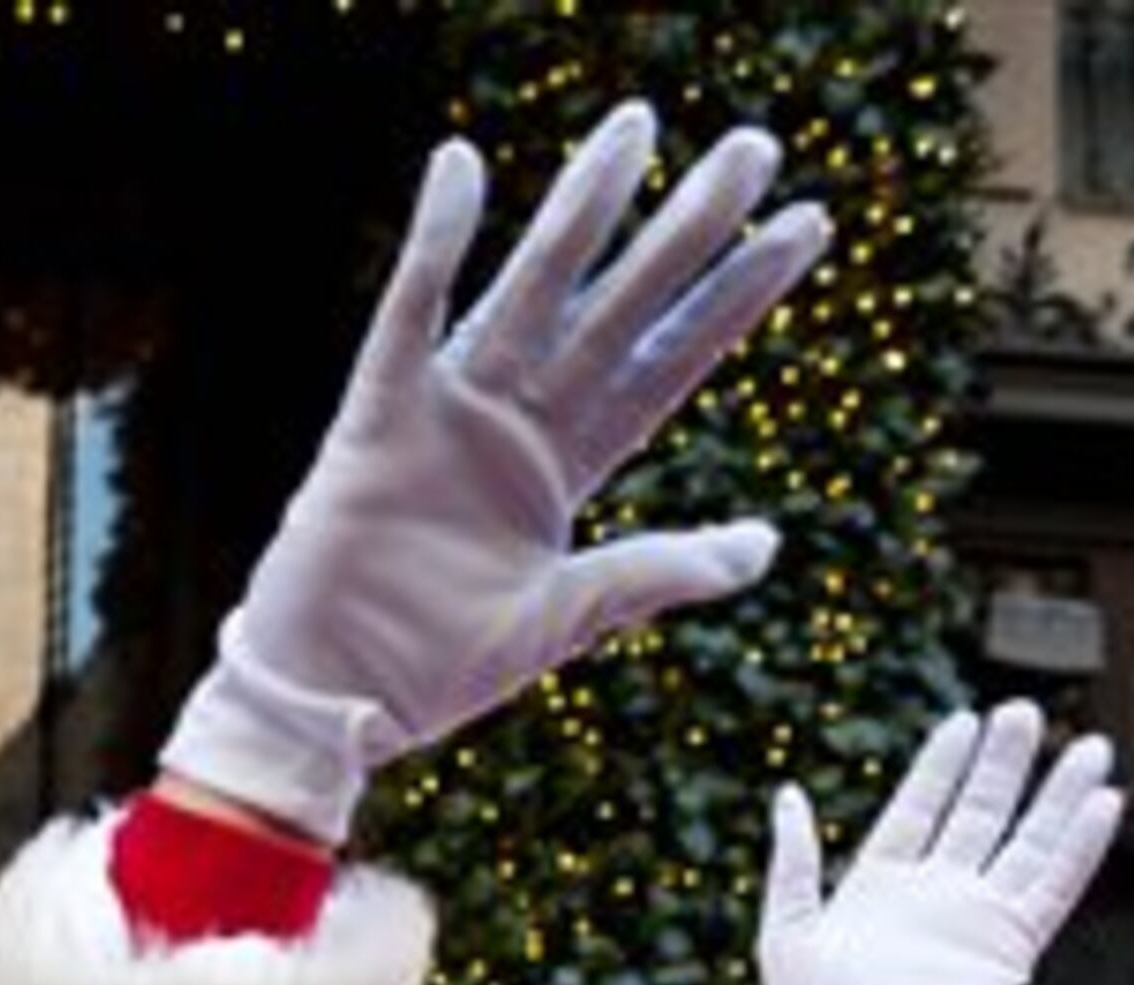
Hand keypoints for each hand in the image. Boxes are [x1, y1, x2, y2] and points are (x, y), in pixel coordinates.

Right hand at [158, 100, 828, 842]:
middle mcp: (517, 425)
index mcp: (566, 469)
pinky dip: (431, 247)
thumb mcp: (566, 619)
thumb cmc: (435, 670)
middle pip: (618, 308)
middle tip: (753, 149)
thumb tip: (760, 546)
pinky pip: (406, 321)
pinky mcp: (376, 423)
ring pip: (529, 293)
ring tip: (635, 131)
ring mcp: (447, 417)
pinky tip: (459, 169)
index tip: (803, 226)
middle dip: (685, 230)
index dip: (734, 296)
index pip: (669, 362)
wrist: (330, 703)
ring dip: (581, 212)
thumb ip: (656, 571)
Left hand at [758, 699, 1120, 984]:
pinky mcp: (1009, 948)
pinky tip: (1102, 807)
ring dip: (1056, 796)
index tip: (964, 720)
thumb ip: (791, 861)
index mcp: (878, 886)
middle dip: (1002, 764)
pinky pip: (1053, 889)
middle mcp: (934, 895)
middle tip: (1025, 712)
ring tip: (1087, 747)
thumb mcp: (785, 929)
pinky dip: (1079, 849)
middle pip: (978, 814)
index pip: (918, 808)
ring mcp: (975, 919)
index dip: (941, 766)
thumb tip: (785, 793)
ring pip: (1027, 842)